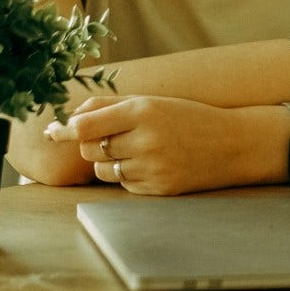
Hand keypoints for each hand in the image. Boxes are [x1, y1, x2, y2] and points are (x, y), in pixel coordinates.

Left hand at [45, 95, 269, 195]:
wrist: (235, 143)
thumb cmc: (190, 118)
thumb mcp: (154, 102)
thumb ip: (109, 107)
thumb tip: (69, 119)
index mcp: (144, 110)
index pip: (86, 125)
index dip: (65, 129)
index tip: (54, 131)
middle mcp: (146, 139)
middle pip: (90, 149)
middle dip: (94, 144)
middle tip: (115, 137)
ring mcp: (153, 167)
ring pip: (104, 170)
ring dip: (110, 162)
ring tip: (138, 151)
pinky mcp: (159, 189)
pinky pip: (124, 185)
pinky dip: (130, 176)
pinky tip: (154, 165)